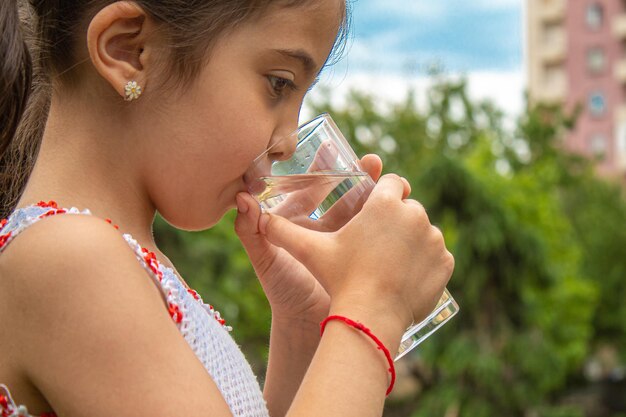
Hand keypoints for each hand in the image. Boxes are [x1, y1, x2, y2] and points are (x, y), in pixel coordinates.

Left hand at [235, 154, 383, 322]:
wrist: (308, 325)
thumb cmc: (283, 290)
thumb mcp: (265, 259)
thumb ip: (250, 230)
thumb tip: (241, 197)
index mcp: (301, 221)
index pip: (312, 187)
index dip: (322, 167)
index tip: (332, 147)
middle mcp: (326, 226)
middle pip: (345, 193)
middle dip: (361, 175)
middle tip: (374, 161)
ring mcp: (348, 240)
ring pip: (366, 211)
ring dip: (381, 196)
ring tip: (397, 183)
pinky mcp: (365, 255)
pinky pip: (379, 235)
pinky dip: (390, 223)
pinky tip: (404, 212)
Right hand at [258, 173, 454, 330]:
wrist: (370, 317)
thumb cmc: (339, 277)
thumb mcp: (310, 251)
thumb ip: (276, 228)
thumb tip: (241, 204)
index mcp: (384, 202)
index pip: (389, 180)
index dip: (380, 192)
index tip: (373, 208)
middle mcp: (415, 213)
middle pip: (407, 206)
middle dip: (394, 219)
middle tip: (376, 242)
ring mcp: (434, 238)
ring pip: (423, 230)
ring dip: (410, 239)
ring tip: (389, 261)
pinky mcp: (445, 261)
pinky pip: (438, 254)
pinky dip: (425, 261)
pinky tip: (405, 275)